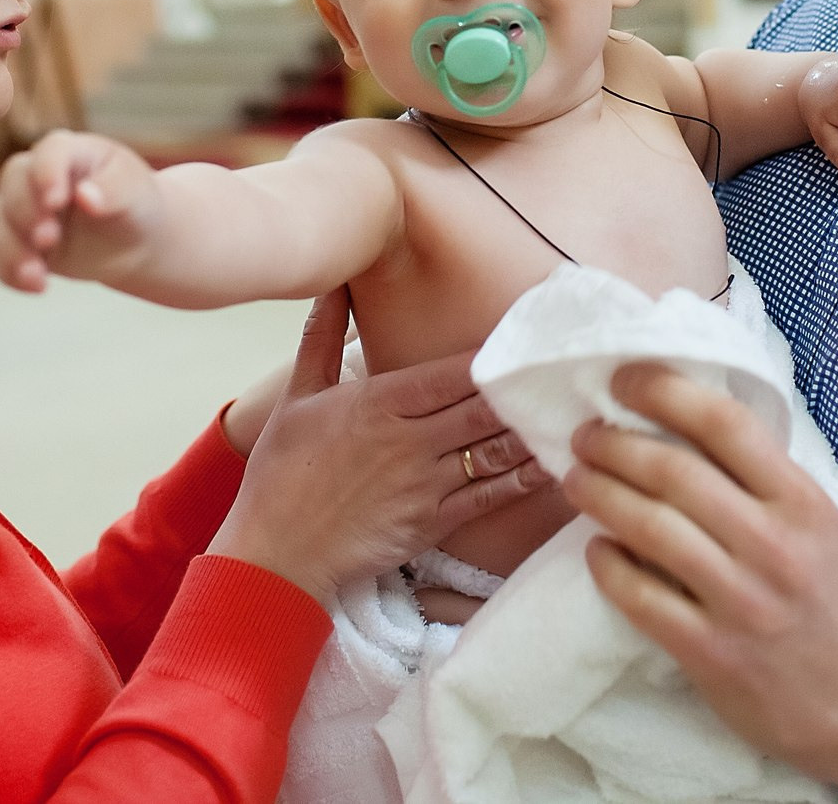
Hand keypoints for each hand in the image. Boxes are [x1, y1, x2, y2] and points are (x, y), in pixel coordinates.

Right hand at [0, 129, 165, 291]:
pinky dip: (9, 272)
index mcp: (72, 151)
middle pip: (12, 181)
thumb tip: (86, 196)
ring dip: (11, 248)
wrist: (133, 241)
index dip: (47, 173)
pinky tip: (36, 287)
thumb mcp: (134, 193)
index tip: (56, 201)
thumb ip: (113, 190)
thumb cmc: (134, 204)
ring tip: (37, 275)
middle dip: (25, 213)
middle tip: (49, 239)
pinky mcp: (18, 242)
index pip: (50, 151)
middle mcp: (38, 174)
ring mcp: (23, 208)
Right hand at [211, 289, 550, 601]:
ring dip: (529, 431)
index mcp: (378, 403)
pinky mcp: (432, 524)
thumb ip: (320, 339)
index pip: (451, 373)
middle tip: (557, 372)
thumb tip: (331, 285)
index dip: (491, 358)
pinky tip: (548, 462)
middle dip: (520, 389)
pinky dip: (521, 479)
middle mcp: (408, 441)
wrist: (274, 552)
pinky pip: (489, 497)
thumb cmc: (281, 473)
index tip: (520, 341)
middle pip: (482, 407)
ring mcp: (423, 485)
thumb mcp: (297, 398)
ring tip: (563, 411)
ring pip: (493, 450)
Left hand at [564, 364, 837, 791]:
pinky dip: (609, 566)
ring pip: (648, 528)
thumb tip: (693, 426)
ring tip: (576, 480)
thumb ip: (768, 481)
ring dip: (600, 494)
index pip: (726, 424)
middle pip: (673, 471)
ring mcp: (738, 600)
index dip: (665, 391)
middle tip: (586, 435)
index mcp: (802, 503)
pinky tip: (596, 549)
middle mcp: (771, 545)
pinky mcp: (709, 651)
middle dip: (615, 443)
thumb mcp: (826, 525)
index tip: (625, 380)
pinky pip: (640, 596)